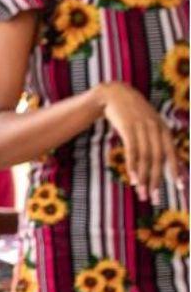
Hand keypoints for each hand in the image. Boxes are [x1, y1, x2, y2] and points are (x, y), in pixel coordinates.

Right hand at [99, 82, 182, 201]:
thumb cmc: (132, 111)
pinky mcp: (128, 128)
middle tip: (153, 197)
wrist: (114, 94)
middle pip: (158, 160)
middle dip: (156, 180)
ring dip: (143, 177)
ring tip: (141, 192)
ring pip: (145, 158)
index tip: (178, 187)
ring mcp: (142, 128)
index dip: (175, 171)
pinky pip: (132, 151)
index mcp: (164, 129)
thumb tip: (163, 157)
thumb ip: (156, 137)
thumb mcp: (149, 122)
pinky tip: (133, 178)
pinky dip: (133, 166)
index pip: (172, 154)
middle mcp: (156, 129)